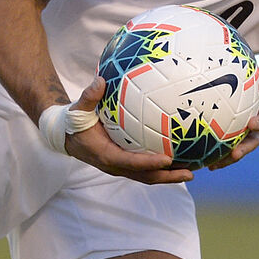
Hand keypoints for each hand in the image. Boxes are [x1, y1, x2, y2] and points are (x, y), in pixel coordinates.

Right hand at [63, 76, 194, 183]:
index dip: (149, 163)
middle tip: (189, 174)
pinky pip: (145, 170)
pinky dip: (162, 169)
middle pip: (144, 176)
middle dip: (167, 176)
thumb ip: (89, 97)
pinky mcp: (125, 164)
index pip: (130, 162)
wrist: (67, 136)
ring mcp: (120, 167)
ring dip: (168, 176)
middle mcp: (114, 165)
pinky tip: (179, 161)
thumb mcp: (78, 109)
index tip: (167, 159)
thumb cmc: (75, 122)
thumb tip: (100, 81)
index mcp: (105, 154)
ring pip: (147, 176)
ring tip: (190, 172)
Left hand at [207, 73, 258, 170]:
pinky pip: (235, 154)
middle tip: (253, 122)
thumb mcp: (258, 82)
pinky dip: (223, 160)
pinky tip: (209, 167)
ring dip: (242, 150)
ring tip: (231, 157)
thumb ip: (244, 68)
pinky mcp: (249, 146)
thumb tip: (220, 40)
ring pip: (251, 144)